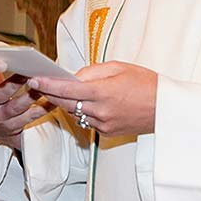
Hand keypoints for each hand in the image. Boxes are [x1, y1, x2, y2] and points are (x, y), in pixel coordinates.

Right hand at [0, 21, 53, 148]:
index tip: (7, 60)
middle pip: (1, 94)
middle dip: (15, 84)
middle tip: (29, 73)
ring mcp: (1, 118)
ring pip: (17, 107)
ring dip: (32, 96)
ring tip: (44, 85)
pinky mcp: (13, 128)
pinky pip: (30, 118)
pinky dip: (43, 108)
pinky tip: (53, 100)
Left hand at [29, 61, 158, 136]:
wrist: (166, 108)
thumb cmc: (146, 83)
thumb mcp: (119, 68)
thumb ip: (93, 71)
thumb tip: (73, 77)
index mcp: (103, 92)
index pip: (67, 89)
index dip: (48, 84)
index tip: (34, 79)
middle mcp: (101, 111)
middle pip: (66, 103)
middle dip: (50, 93)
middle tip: (37, 83)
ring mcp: (103, 124)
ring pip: (74, 113)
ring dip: (64, 103)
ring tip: (55, 91)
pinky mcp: (106, 133)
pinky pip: (86, 121)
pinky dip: (80, 111)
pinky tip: (79, 103)